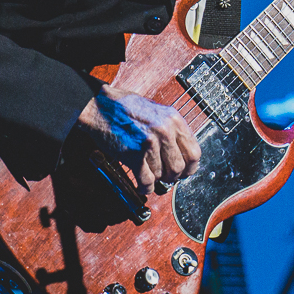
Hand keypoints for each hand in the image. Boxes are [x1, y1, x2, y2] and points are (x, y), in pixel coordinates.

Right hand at [76, 85, 200, 189]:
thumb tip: (180, 152)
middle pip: (179, 167)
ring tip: (149, 175)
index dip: (189, 167)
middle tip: (165, 177)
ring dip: (155, 179)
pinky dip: (145, 187)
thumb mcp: (156, 111)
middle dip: (172, 176)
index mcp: (174, 119)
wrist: (99, 106)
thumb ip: (170, 130)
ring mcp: (150, 143)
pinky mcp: (134, 154)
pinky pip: (146, 180)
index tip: (185, 171)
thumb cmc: (124, 107)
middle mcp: (165, 131)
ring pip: (162, 175)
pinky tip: (142, 184)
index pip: (194, 152)